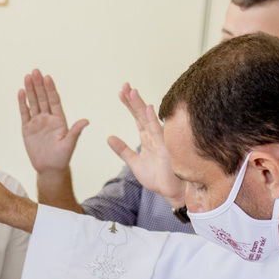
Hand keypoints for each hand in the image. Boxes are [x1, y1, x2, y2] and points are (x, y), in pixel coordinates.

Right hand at [19, 70, 89, 173]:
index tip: (47, 77)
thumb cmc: (61, 158)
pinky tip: (21, 91)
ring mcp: (37, 122)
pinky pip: (24, 113)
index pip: (54, 100)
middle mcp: (48, 118)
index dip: (50, 89)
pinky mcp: (27, 128)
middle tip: (35, 71)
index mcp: (59, 120)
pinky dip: (22, 103)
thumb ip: (75, 131)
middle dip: (39, 85)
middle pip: (42, 98)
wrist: (49, 168)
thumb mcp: (69, 144)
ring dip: (30, 90)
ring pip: (33, 102)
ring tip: (27, 76)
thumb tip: (86, 121)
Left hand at [106, 84, 186, 208]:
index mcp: (146, 138)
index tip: (121, 91)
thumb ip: (122, 150)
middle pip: (141, 114)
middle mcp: (153, 136)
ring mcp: (160, 142)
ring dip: (140, 105)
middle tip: (125, 85)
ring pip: (148, 120)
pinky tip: (149, 108)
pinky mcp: (165, 150)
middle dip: (133, 100)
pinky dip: (153, 120)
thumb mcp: (134, 163)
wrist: (170, 192)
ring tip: (132, 91)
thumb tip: (108, 137)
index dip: (129, 105)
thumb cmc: (157, 177)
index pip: (137, 117)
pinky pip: (157, 132)